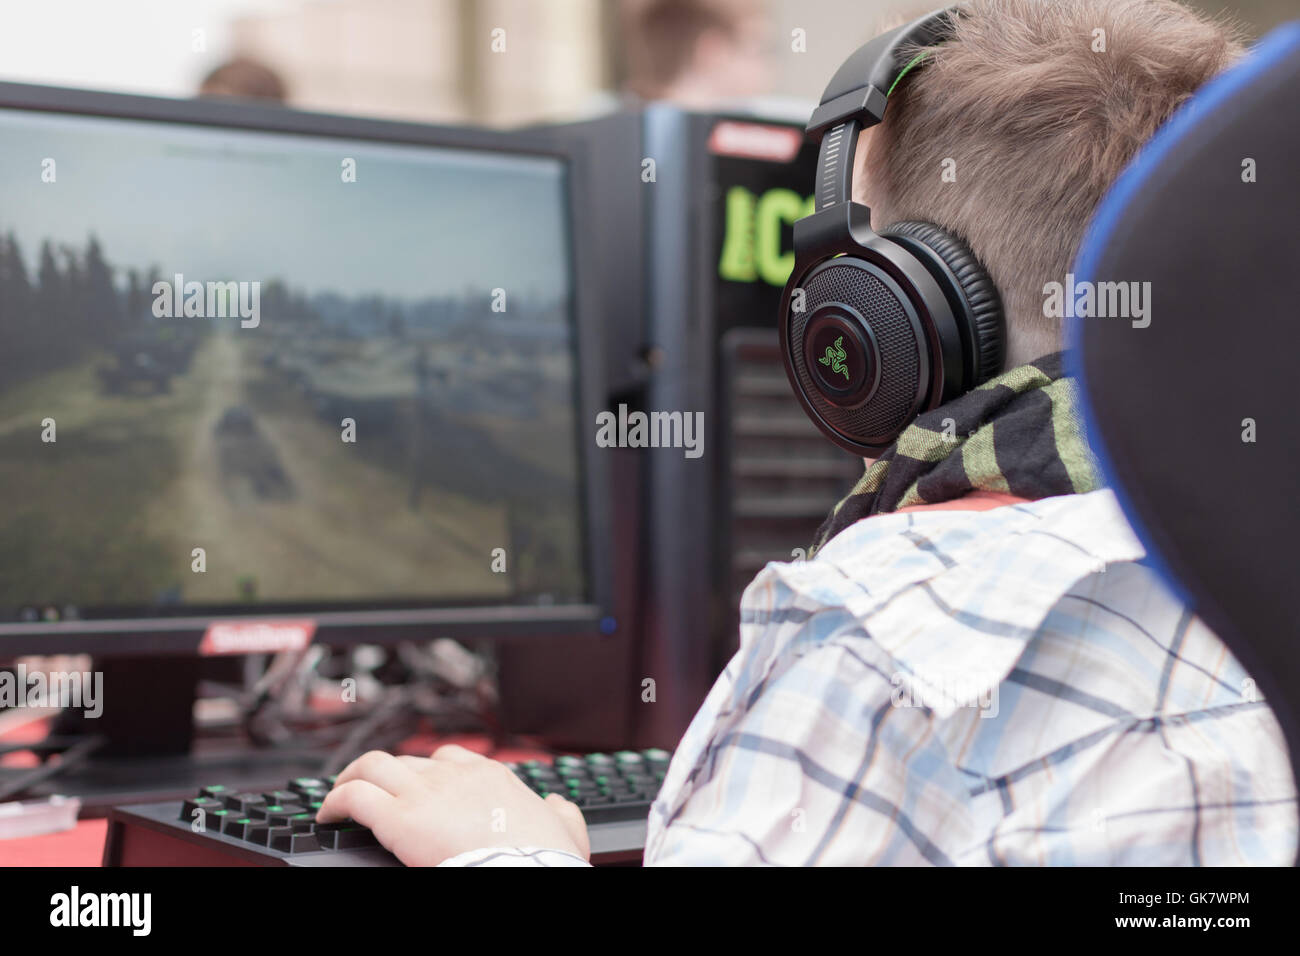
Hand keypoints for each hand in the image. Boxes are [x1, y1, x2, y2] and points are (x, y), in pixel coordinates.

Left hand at [316, 744, 589, 865]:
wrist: (526, 871)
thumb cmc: (544, 858)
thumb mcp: (565, 830)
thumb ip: (560, 814)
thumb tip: (557, 807)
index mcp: (491, 778)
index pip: (449, 759)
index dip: (427, 771)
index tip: (416, 786)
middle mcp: (454, 777)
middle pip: (407, 760)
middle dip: (386, 775)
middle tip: (372, 792)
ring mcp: (424, 793)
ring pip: (372, 765)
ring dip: (351, 777)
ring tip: (339, 796)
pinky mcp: (398, 817)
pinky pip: (354, 797)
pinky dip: (334, 802)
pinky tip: (327, 816)